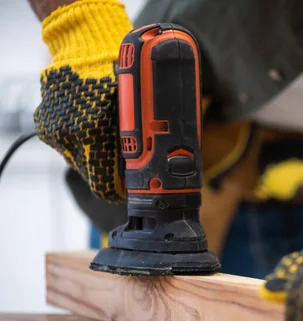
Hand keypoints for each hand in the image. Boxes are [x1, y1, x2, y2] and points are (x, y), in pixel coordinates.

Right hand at [33, 0, 131, 200]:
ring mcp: (55, 130)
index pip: (104, 184)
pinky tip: (96, 125)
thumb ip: (138, 138)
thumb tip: (151, 166)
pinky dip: (84, 140)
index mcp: (93, 131)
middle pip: (92, 174)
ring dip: (97, 154)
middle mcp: (70, 135)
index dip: (120, 189)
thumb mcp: (137, 106)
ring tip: (112, 136)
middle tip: (129, 164)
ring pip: (80, 160)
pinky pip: (70, 144)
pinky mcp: (46, 124)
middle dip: (111, 170)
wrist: (85, 45)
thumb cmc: (117, 71)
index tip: (133, 188)